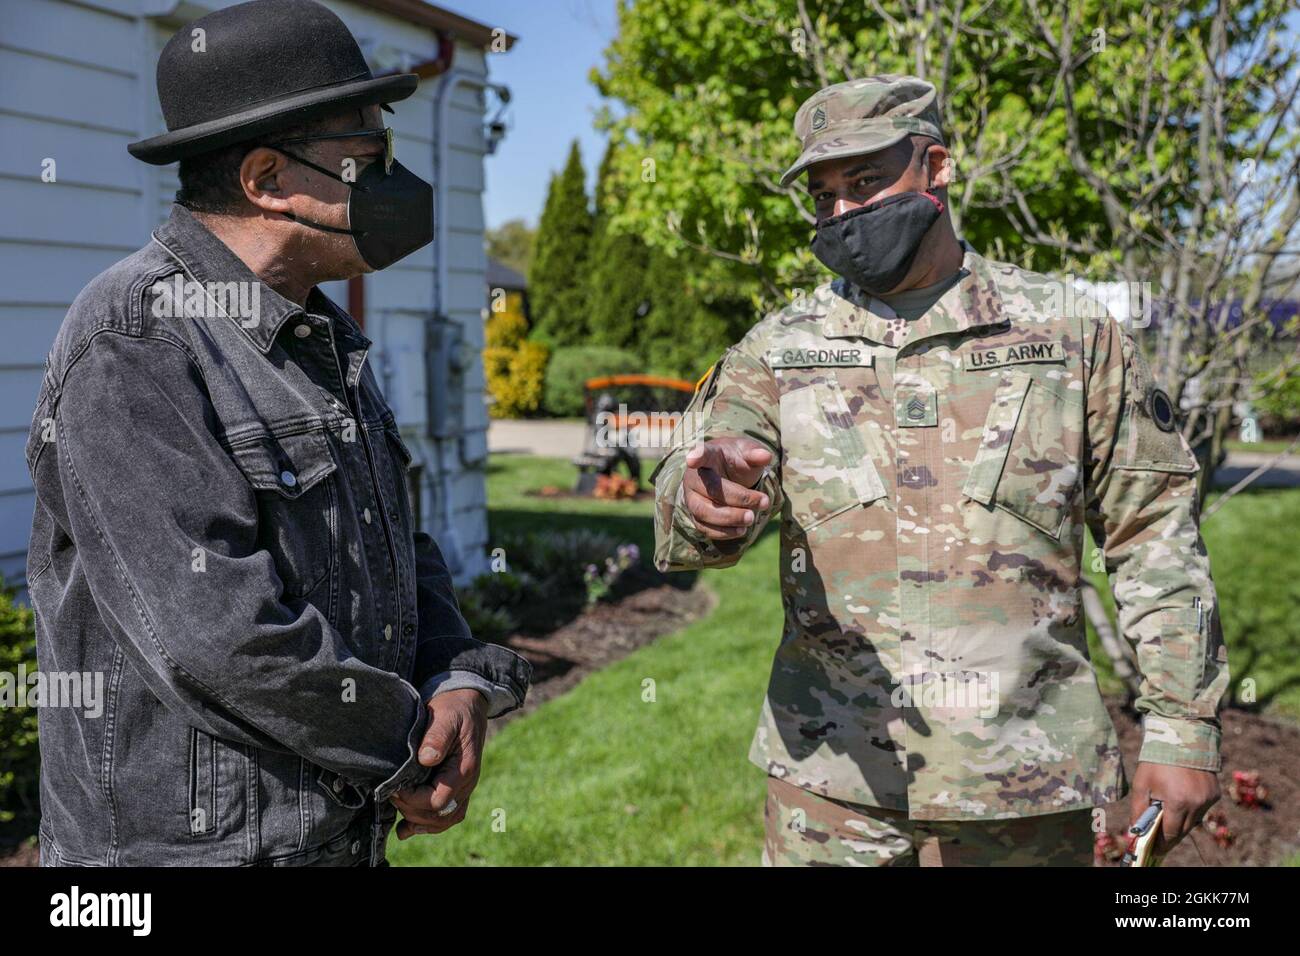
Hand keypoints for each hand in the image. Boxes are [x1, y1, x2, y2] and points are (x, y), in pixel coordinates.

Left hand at [390, 688, 487, 838]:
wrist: (468, 705)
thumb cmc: (455, 709)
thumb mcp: (446, 717)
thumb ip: (437, 737)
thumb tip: (426, 759)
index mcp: (464, 769)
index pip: (438, 800)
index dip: (413, 799)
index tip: (395, 788)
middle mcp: (467, 784)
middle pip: (440, 815)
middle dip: (412, 811)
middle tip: (392, 795)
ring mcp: (463, 788)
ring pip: (443, 821)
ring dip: (419, 823)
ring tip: (398, 818)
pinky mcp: (455, 788)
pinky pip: (445, 816)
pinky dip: (425, 825)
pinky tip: (406, 829)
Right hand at [681, 437, 773, 539]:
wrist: (726, 473)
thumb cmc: (736, 460)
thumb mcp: (747, 452)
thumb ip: (755, 453)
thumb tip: (766, 456)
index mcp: (708, 455)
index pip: (701, 454)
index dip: (697, 456)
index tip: (692, 459)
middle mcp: (694, 477)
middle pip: (710, 489)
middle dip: (737, 499)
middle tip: (764, 502)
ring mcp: (692, 498)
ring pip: (703, 512)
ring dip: (729, 518)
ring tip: (752, 518)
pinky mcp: (695, 515)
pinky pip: (704, 528)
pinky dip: (723, 532)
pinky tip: (741, 530)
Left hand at [1128, 761, 1219, 860]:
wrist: (1181, 736)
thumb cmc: (1157, 760)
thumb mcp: (1141, 783)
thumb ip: (1138, 810)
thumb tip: (1134, 831)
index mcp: (1177, 802)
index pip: (1170, 833)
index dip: (1161, 843)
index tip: (1154, 849)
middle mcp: (1197, 803)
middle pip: (1183, 830)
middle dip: (1170, 836)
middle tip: (1159, 841)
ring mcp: (1208, 799)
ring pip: (1194, 821)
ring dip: (1181, 822)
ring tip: (1167, 819)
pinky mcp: (1215, 793)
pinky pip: (1201, 809)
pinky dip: (1191, 810)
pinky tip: (1181, 801)